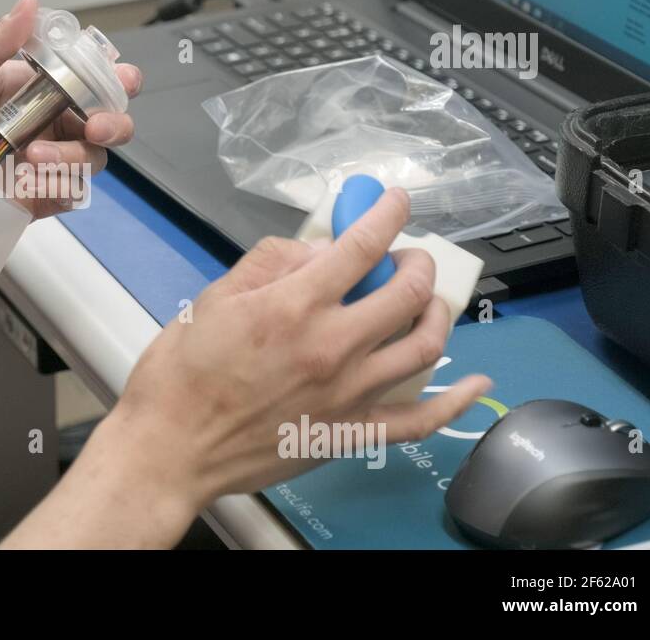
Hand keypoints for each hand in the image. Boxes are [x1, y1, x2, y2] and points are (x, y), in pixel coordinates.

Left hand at [0, 0, 140, 247]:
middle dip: (112, 122)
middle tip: (95, 124)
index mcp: (19, 90)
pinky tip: (30, 182)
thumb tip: (29, 4)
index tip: (118, 76)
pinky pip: (61, 199)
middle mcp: (32, 127)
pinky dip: (58, 190)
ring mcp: (28, 167)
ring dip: (75, 157)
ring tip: (35, 156)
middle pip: (99, 124)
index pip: (81, 80)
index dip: (108, 78)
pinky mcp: (19, 204)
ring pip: (86, 163)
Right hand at [123, 187, 489, 509]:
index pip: (362, 245)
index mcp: (294, 306)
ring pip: (424, 345)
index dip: (387, 213)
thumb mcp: (213, 298)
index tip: (395, 200)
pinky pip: (421, 420)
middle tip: (406, 256)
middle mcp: (332, 346)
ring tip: (426, 300)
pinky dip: (456, 402)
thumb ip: (269, 265)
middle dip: (417, 260)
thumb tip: (317, 252)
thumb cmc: (179, 376)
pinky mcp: (351, 432)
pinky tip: (477, 383)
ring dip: (436, 311)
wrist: (172, 449)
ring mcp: (349, 393)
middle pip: (407, 291)